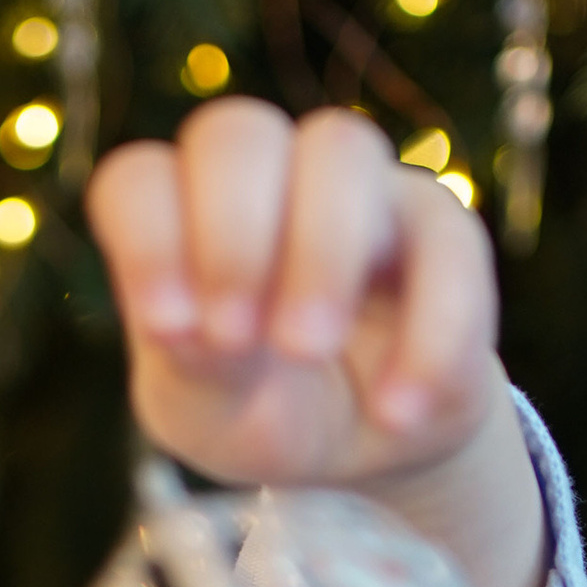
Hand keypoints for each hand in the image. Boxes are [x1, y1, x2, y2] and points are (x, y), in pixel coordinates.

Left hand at [86, 98, 550, 586]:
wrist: (367, 453)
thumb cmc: (265, 414)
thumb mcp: (210, 416)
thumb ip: (190, 371)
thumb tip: (192, 330)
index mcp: (181, 215)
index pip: (140, 180)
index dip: (146, 242)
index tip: (166, 330)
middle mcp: (263, 177)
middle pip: (235, 133)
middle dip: (230, 236)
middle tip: (233, 339)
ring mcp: (355, 188)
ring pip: (340, 148)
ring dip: (320, 249)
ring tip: (306, 351)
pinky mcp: (441, 228)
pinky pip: (446, 243)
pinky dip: (423, 332)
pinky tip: (395, 413)